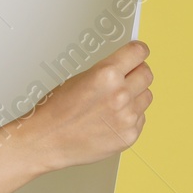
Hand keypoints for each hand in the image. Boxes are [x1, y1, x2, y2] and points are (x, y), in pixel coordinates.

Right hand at [20, 40, 152, 172]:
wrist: (45, 141)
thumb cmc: (55, 111)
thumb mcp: (78, 79)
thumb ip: (107, 71)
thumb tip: (127, 66)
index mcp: (106, 74)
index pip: (138, 52)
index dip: (138, 51)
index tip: (139, 52)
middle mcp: (120, 94)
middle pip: (147, 74)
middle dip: (137, 73)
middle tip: (127, 77)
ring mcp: (127, 117)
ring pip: (146, 96)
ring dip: (135, 96)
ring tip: (114, 102)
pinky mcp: (129, 135)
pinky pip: (141, 118)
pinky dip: (130, 116)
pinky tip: (111, 119)